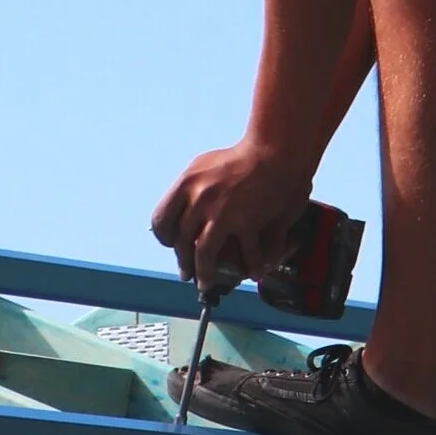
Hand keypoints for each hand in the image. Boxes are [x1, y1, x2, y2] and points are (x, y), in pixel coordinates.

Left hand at [149, 139, 310, 298]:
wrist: (274, 151)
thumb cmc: (242, 156)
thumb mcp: (205, 164)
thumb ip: (191, 187)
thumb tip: (181, 209)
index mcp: (186, 183)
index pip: (161, 220)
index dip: (165, 238)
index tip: (171, 245)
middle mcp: (199, 198)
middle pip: (181, 242)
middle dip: (183, 262)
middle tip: (186, 273)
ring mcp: (221, 212)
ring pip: (203, 255)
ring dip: (204, 274)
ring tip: (206, 283)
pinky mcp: (246, 221)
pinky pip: (244, 253)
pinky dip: (248, 266)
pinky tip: (250, 272)